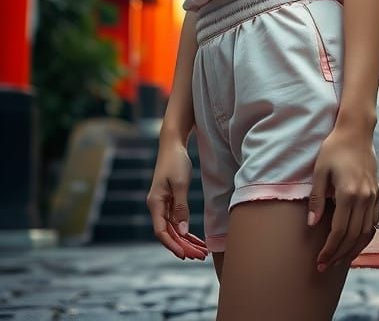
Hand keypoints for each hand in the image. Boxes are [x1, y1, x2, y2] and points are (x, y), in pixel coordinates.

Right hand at [146, 137, 208, 261]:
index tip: (185, 256)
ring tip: (202, 252)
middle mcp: (157, 206)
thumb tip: (183, 231)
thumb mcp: (180, 184)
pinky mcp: (170, 201)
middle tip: (200, 257)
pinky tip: (197, 240)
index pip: (161, 232)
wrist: (173, 144)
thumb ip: (181, 208)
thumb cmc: (175, 161)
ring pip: (174, 229)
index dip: (172, 245)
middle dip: (184, 247)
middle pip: (169, 233)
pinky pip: (177, 221)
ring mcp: (163, 205)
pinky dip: (186, 231)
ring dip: (187, 241)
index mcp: (155, 203)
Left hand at [307, 126, 378, 270]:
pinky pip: (373, 222)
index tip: (319, 261)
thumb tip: (312, 225)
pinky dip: (365, 237)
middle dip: (339, 255)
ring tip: (340, 261)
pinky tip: (355, 243)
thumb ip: (317, 199)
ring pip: (366, 233)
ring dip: (353, 250)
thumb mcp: (320, 171)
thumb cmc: (334, 148)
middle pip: (353, 236)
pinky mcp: (377, 193)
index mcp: (348, 193)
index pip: (339, 231)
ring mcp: (373, 196)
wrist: (356, 131)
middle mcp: (364, 198)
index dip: (329, 249)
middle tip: (326, 267)